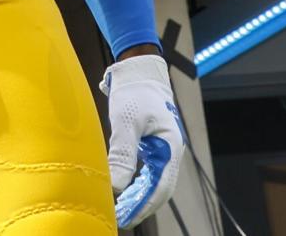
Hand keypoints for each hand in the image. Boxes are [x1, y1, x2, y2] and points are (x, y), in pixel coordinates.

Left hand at [99, 55, 184, 228]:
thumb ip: (122, 153)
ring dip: (137, 195)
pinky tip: (123, 189)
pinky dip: (136, 181)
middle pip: (158, 188)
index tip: (125, 217)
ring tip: (119, 208)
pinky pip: (147, 169)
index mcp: (169, 148)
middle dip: (139, 204)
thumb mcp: (126, 121)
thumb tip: (116, 186)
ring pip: (153, 180)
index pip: (159, 187)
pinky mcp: (152, 143)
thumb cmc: (134, 91)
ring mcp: (162, 148)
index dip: (143, 206)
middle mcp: (169, 151)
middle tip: (119, 217)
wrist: (138, 68)